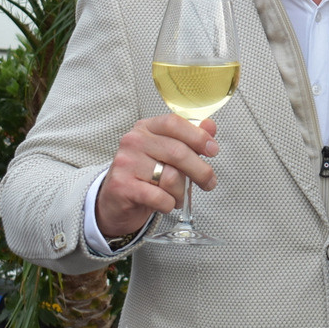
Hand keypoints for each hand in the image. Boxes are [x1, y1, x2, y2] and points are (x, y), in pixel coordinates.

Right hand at [97, 114, 218, 237]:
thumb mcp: (167, 153)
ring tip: (179, 196)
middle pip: (178, 152)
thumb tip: (210, 126)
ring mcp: (126, 163)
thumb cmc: (145, 175)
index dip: (198, 136)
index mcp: (146, 128)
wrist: (115, 200)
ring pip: (171, 177)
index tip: (213, 150)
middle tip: (209, 182)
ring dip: (182, 192)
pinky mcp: (122, 186)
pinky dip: (169, 204)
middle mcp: (134, 141)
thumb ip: (190, 139)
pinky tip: (166, 203)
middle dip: (201, 171)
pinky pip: (160, 197)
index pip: (174, 123)